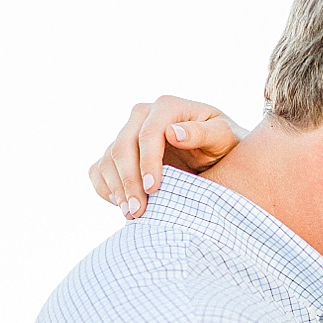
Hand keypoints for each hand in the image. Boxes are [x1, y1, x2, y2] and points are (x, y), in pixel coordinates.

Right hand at [88, 95, 244, 219]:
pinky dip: (106, 189)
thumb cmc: (224, 144)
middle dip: (129, 181)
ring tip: (132, 215)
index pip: (148, 133)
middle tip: (138, 211)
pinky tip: (121, 206)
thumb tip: (173, 133)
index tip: (153, 189)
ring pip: (108, 160)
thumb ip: (203, 133)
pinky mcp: (118, 152)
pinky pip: (99, 169)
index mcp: (167, 106)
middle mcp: (142, 115)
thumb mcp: (223, 136)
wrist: (216, 153)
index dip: (147, 162)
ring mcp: (127, 132)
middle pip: (122, 147)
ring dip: (117, 189)